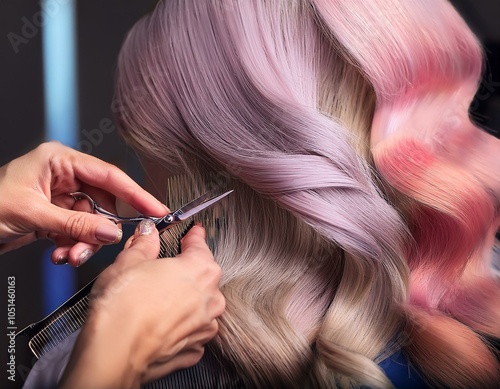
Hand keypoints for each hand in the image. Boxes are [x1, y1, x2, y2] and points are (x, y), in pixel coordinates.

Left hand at [0, 142, 167, 264]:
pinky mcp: (55, 215)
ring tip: (67, 255)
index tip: (156, 209)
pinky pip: (77, 232)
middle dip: (98, 229)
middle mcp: (63, 176)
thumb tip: (110, 232)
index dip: (135, 193)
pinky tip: (58, 253)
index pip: (108, 176)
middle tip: (96, 246)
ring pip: (90, 222)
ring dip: (83, 243)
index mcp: (59, 160)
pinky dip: (72, 246)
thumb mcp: (32, 214)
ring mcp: (60, 197)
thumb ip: (76, 224)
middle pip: (101, 203)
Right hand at [57, 221, 224, 388]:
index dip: (194, 236)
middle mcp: (210, 298)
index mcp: (200, 269)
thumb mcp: (128, 261)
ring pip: (199, 305)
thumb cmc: (121, 308)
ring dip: (184, 300)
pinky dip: (180, 326)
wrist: (114, 353)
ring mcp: (204, 326)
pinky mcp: (193, 349)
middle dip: (186, 270)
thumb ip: (144, 244)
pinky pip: (192, 331)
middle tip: (162, 268)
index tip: (193, 233)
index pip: (200, 245)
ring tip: (156, 299)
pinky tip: (160, 323)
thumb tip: (148, 234)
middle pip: (203, 275)